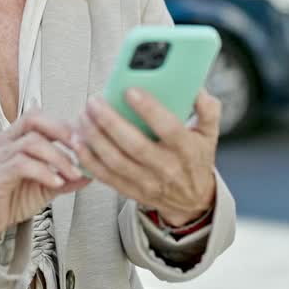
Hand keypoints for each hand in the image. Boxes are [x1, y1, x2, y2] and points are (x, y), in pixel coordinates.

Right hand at [0, 110, 90, 238]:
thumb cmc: (12, 197)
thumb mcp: (47, 185)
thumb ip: (67, 176)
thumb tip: (92, 171)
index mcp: (18, 138)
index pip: (41, 118)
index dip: (65, 124)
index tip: (86, 137)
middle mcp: (7, 142)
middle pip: (34, 120)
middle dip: (62, 130)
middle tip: (82, 146)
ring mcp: (0, 157)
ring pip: (32, 143)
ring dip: (59, 157)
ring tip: (74, 172)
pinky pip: (22, 165)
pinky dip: (44, 172)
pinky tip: (57, 182)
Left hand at [72, 89, 219, 225]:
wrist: (193, 200)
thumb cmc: (196, 159)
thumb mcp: (209, 134)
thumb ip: (207, 109)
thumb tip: (196, 88)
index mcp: (186, 149)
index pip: (168, 128)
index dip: (149, 110)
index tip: (130, 91)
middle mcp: (166, 167)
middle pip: (134, 145)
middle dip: (110, 122)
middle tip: (95, 102)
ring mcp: (147, 182)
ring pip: (115, 161)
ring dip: (94, 138)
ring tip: (83, 116)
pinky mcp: (131, 190)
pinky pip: (105, 176)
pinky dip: (88, 159)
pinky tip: (78, 141)